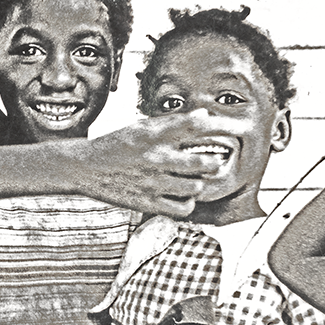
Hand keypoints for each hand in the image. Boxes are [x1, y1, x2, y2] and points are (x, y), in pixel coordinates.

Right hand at [79, 112, 225, 217]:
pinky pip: (183, 208)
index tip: (238, 128)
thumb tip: (204, 116)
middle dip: (212, 163)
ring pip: (197, 187)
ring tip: (189, 179)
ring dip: (198, 183)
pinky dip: (187, 202)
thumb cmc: (117, 145)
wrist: (86, 167)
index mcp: (156, 134)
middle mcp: (158, 157)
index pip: (197, 126)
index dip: (222, 126)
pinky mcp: (149, 203)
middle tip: (209, 163)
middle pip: (205, 163)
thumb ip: (174, 123)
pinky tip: (180, 195)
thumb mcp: (142, 127)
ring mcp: (154, 182)